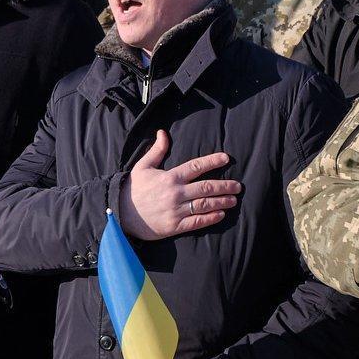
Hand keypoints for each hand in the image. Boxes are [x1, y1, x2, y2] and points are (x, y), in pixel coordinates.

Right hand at [118, 130, 241, 240]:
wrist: (120, 213)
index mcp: (170, 177)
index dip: (213, 161)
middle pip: (207, 187)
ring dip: (222, 201)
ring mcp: (176, 210)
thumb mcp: (143, 166)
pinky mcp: (174, 226)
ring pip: (205, 204)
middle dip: (225, 186)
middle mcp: (176, 193)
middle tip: (238, 186)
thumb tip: (163, 132)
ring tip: (233, 200)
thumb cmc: (133, 189)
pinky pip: (196, 221)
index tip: (226, 159)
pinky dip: (210, 218)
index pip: (196, 166)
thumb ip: (157, 150)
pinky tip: (221, 215)